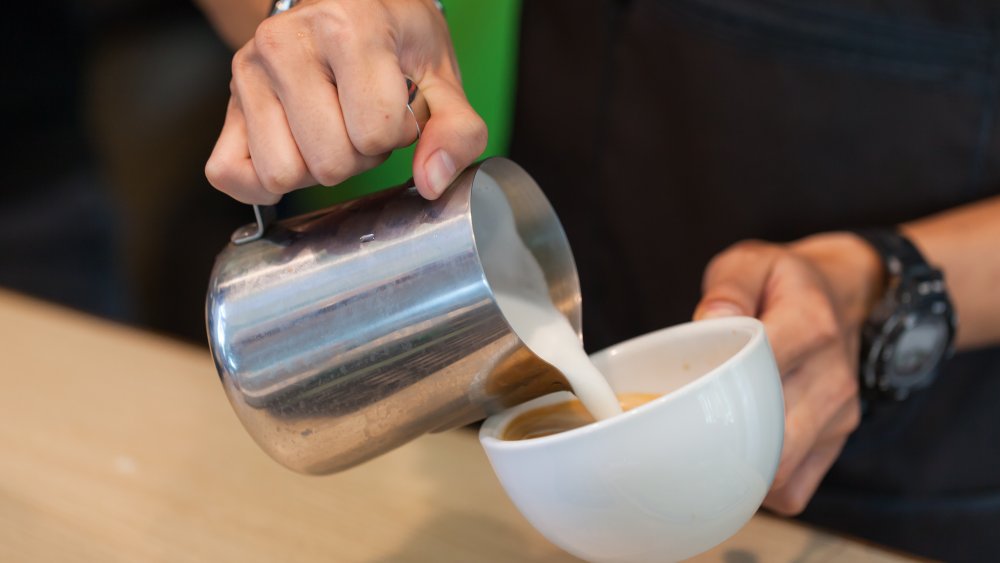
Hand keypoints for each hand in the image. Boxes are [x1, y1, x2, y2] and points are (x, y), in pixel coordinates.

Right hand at [205, 0, 487, 203]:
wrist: (347, 8)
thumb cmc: (396, 43)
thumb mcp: (441, 77)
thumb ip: (457, 131)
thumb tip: (432, 182)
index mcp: (348, 27)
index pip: (376, 131)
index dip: (397, 134)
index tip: (396, 106)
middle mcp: (287, 42)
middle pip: (329, 162)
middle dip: (358, 155)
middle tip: (361, 120)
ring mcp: (248, 71)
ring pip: (283, 174)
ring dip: (316, 168)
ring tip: (332, 128)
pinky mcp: (226, 102)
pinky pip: (231, 174)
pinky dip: (265, 181)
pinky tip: (296, 149)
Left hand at [693, 233, 883, 514]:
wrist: (848, 296)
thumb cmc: (785, 283)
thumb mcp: (753, 262)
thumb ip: (728, 286)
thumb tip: (710, 320)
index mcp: (810, 325)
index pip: (764, 365)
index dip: (717, 384)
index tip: (679, 390)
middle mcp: (832, 376)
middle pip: (770, 434)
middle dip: (718, 439)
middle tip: (675, 428)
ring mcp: (838, 416)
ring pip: (781, 471)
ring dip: (736, 467)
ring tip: (701, 444)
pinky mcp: (836, 443)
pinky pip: (795, 490)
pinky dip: (761, 486)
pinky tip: (735, 459)